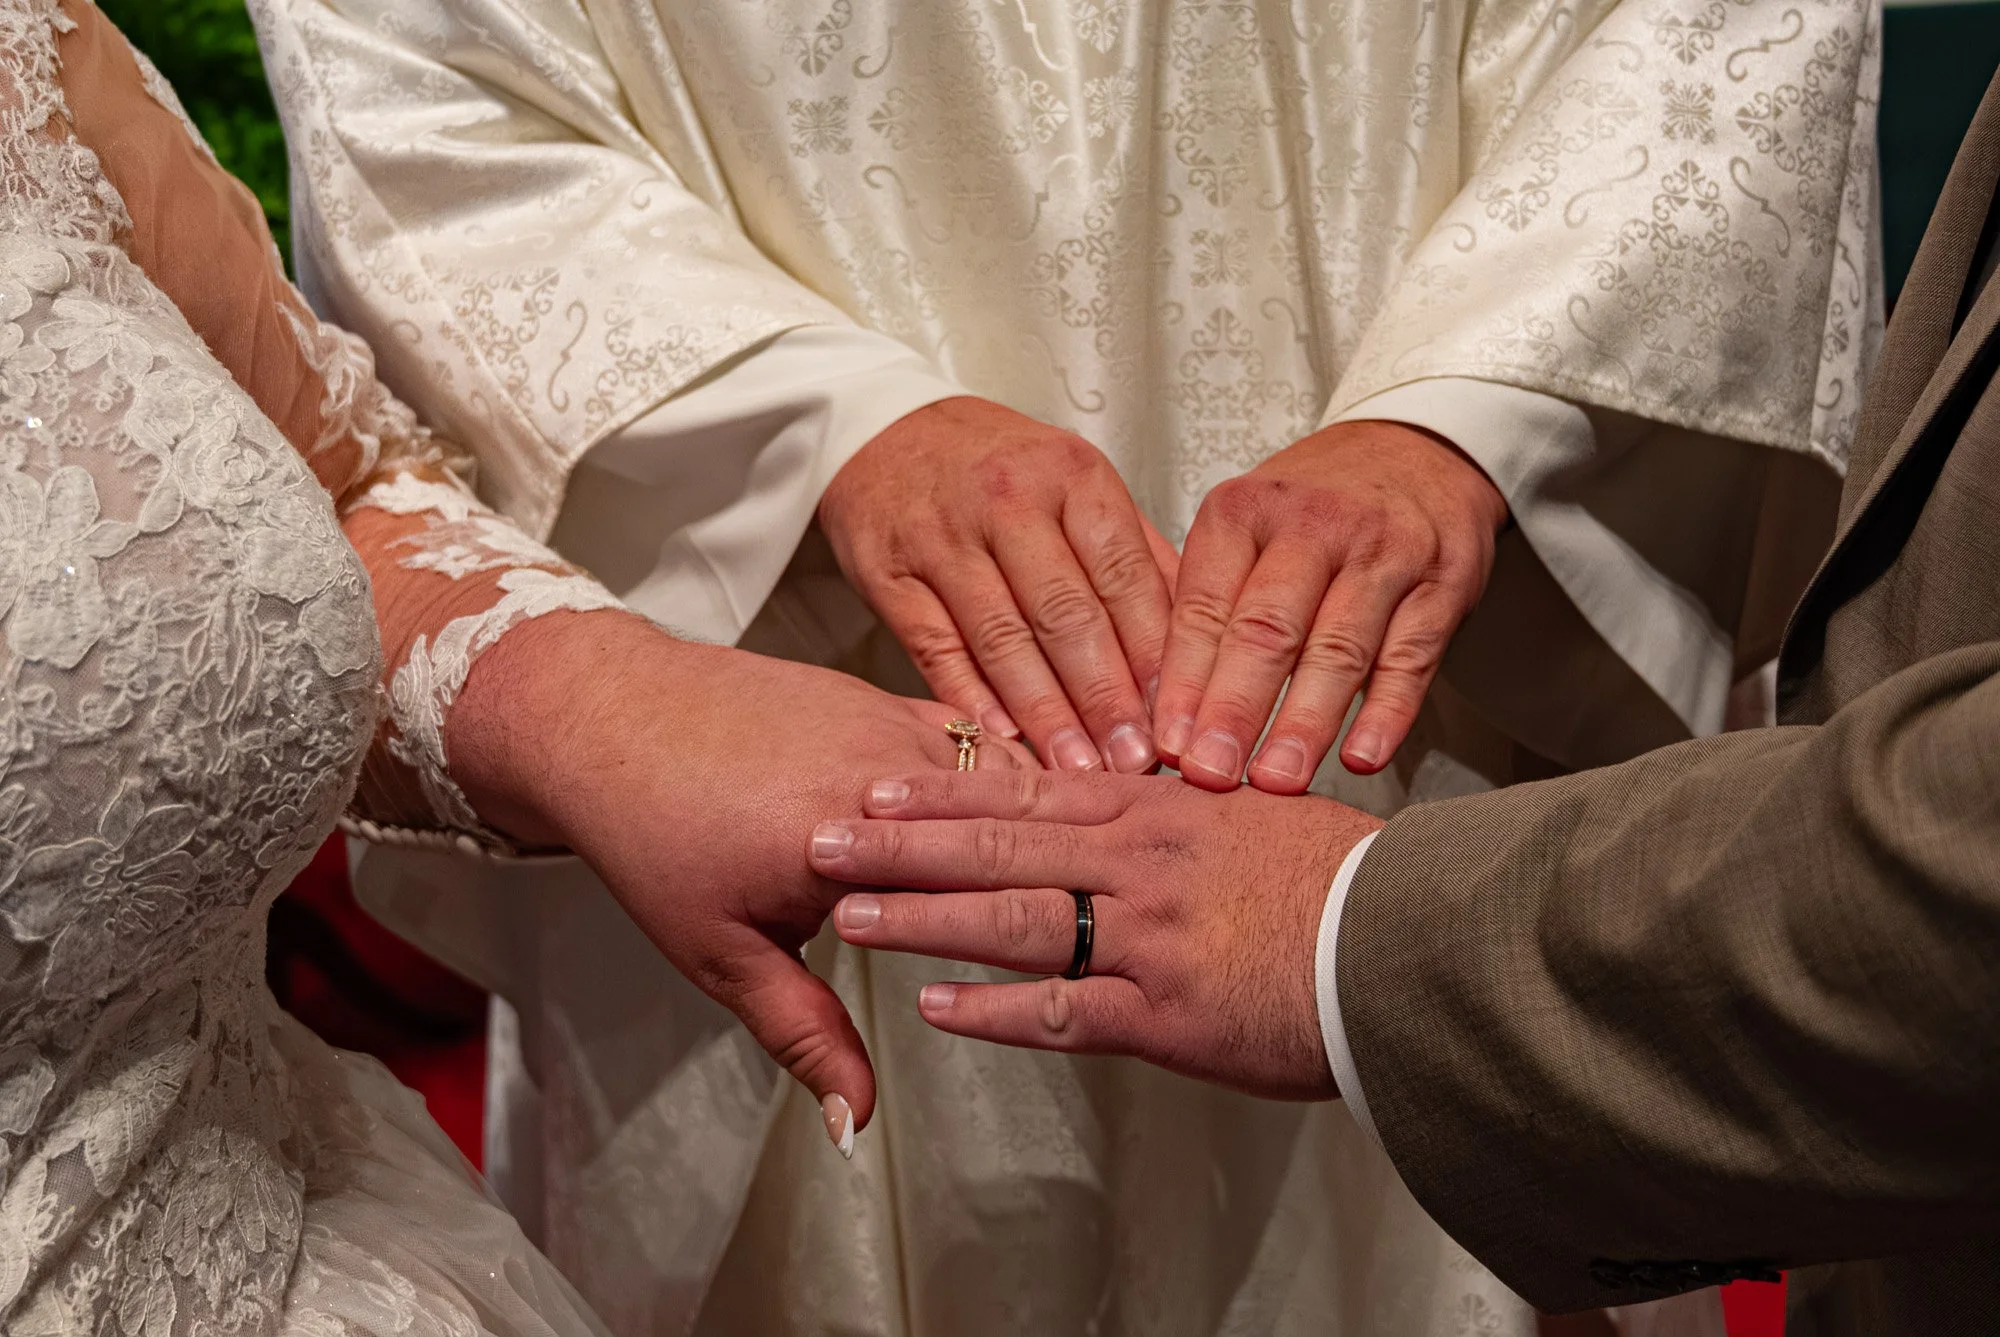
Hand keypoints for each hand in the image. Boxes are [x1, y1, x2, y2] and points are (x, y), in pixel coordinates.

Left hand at [444, 610, 1031, 1151]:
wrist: (612, 718)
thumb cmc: (655, 831)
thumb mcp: (723, 955)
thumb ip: (804, 1035)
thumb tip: (856, 1118)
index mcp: (847, 847)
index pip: (970, 907)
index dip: (1014, 945)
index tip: (1046, 973)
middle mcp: (881, 777)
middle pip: (1004, 837)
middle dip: (1041, 880)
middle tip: (1076, 923)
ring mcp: (887, 724)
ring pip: (1000, 777)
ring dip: (1027, 823)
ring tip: (1055, 870)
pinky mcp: (881, 695)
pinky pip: (969, 735)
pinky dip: (998, 772)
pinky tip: (1006, 807)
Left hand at [806, 769, 1381, 1099]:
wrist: (1410, 940)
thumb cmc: (1343, 879)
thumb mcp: (1257, 812)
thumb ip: (1181, 806)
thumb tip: (1133, 786)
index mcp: (1157, 811)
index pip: (1028, 789)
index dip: (944, 787)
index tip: (878, 778)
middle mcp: (1138, 864)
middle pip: (996, 845)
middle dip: (901, 844)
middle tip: (822, 836)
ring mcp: (1146, 936)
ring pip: (1010, 919)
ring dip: (923, 918)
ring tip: (849, 916)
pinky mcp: (1165, 1011)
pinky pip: (1060, 1010)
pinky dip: (991, 1011)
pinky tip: (933, 1010)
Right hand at [820, 397, 1178, 774]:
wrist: (884, 431)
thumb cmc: (999, 467)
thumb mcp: (1077, 482)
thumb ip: (1135, 555)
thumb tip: (1196, 637)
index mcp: (1073, 476)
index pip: (1124, 576)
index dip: (1153, 654)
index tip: (1178, 718)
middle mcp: (1009, 501)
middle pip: (1066, 613)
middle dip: (1105, 697)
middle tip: (1134, 762)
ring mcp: (943, 537)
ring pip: (1002, 638)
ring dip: (1044, 713)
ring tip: (1077, 771)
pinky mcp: (889, 574)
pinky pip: (936, 647)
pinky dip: (971, 699)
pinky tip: (1003, 740)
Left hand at [1154, 420, 1506, 792]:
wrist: (1417, 451)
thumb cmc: (1314, 509)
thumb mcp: (1246, 527)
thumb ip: (1206, 602)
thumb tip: (1158, 707)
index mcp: (1243, 511)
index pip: (1204, 606)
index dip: (1183, 681)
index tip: (1166, 744)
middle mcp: (1313, 525)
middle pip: (1267, 629)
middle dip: (1235, 709)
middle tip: (1210, 774)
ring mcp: (1384, 552)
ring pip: (1339, 649)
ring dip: (1304, 723)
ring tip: (1276, 781)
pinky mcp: (1443, 583)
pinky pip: (1411, 658)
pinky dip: (1386, 713)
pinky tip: (1360, 758)